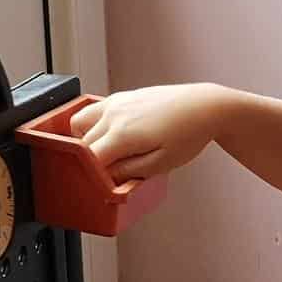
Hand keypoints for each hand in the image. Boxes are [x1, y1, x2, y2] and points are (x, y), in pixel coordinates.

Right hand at [71, 84, 227, 181]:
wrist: (203, 107)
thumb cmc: (188, 134)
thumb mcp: (161, 164)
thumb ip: (128, 173)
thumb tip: (106, 178)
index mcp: (122, 134)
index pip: (89, 159)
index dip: (92, 175)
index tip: (101, 184)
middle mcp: (114, 115)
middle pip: (82, 144)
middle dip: (90, 162)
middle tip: (109, 173)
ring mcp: (115, 102)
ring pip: (78, 124)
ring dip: (84, 141)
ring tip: (104, 154)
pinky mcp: (119, 97)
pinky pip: (93, 112)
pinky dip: (93, 126)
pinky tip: (111, 137)